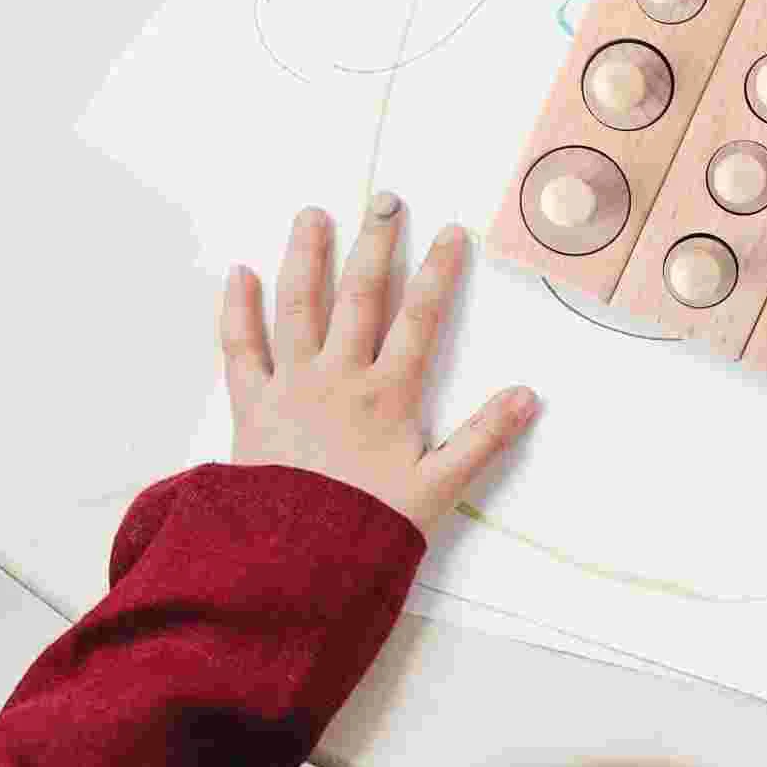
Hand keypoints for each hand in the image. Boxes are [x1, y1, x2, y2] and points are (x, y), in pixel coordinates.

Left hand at [220, 195, 537, 532]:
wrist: (289, 565)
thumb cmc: (366, 528)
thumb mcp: (438, 489)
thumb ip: (483, 439)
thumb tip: (528, 396)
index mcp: (388, 394)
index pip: (421, 319)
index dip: (439, 273)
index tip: (451, 232)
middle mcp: (339, 377)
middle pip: (361, 297)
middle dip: (376, 245)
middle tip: (385, 200)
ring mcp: (291, 386)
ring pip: (299, 308)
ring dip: (307, 258)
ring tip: (313, 216)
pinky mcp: (250, 406)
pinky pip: (240, 349)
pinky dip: (238, 310)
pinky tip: (240, 274)